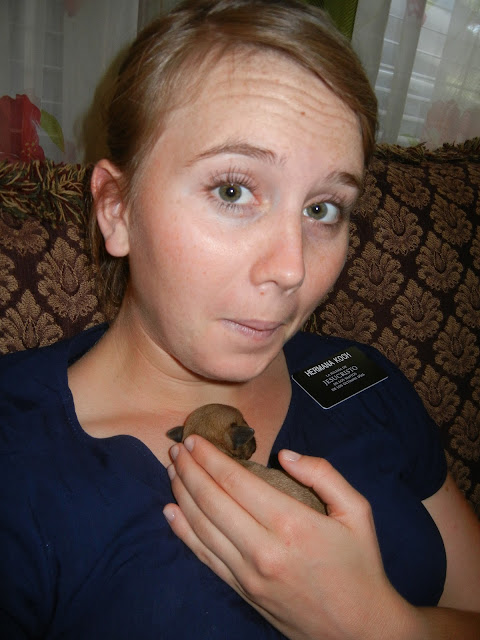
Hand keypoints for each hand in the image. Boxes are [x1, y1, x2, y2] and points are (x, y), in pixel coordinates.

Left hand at [163, 437, 417, 639]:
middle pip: (211, 500)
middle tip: (176, 448)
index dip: (210, 458)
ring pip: (201, 526)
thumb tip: (284, 455)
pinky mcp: (242, 591)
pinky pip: (204, 556)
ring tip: (172, 470)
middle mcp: (263, 548)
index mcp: (292, 523)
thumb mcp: (357, 511)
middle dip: (189, 470)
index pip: (236, 482)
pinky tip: (170, 511)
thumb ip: (323, 474)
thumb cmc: (359, 564)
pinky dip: (182, 531)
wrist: (359, 630)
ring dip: (181, 494)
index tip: (194, 440)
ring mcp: (248, 574)